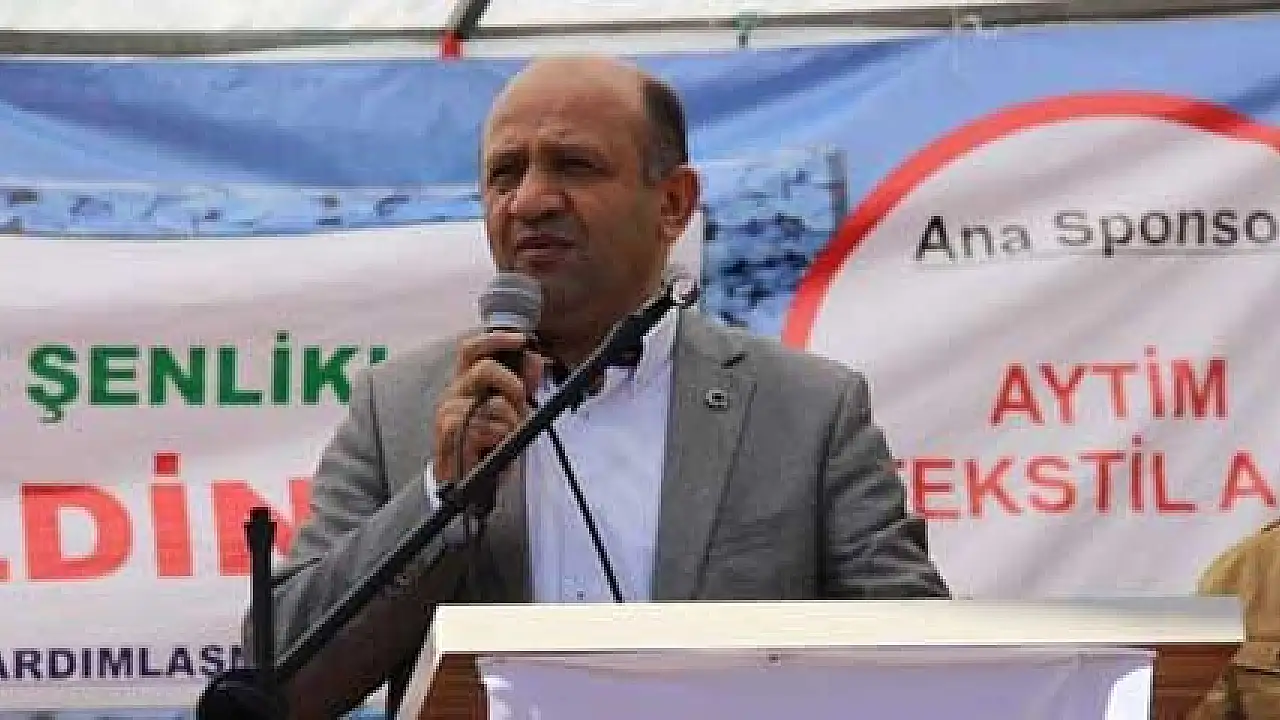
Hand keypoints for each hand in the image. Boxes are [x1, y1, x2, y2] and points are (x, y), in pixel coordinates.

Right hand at [434, 331, 544, 484]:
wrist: (463, 479)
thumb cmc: (486, 442)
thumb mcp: (509, 410)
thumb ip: (522, 384)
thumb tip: (535, 360)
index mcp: (465, 381)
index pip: (472, 348)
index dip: (495, 338)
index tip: (521, 339)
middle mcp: (454, 391)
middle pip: (485, 368)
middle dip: (513, 384)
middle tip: (521, 402)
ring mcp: (449, 411)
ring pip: (495, 404)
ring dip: (511, 423)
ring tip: (506, 436)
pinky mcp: (449, 432)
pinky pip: (487, 427)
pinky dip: (500, 438)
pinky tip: (495, 446)